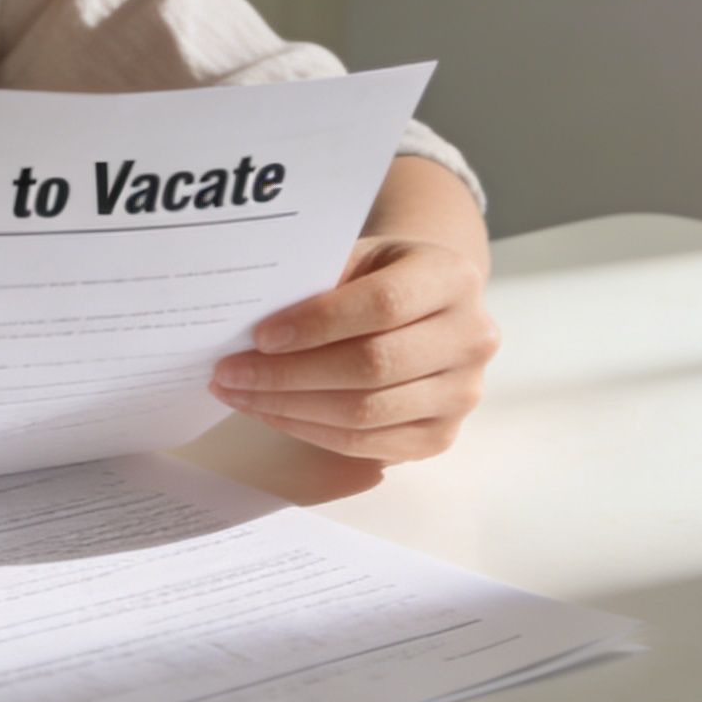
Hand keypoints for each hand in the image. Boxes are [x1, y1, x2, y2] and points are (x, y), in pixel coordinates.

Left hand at [209, 235, 498, 462]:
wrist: (426, 307)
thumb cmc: (379, 276)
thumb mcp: (358, 257)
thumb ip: (319, 281)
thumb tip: (249, 322)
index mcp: (452, 278)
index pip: (383, 305)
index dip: (318, 323)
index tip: (260, 335)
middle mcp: (471, 338)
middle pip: (373, 365)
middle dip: (289, 373)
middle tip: (230, 371)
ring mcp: (461, 394)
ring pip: (365, 412)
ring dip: (289, 407)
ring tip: (239, 392)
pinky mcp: (440, 436)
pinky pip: (366, 444)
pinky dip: (309, 430)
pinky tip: (270, 412)